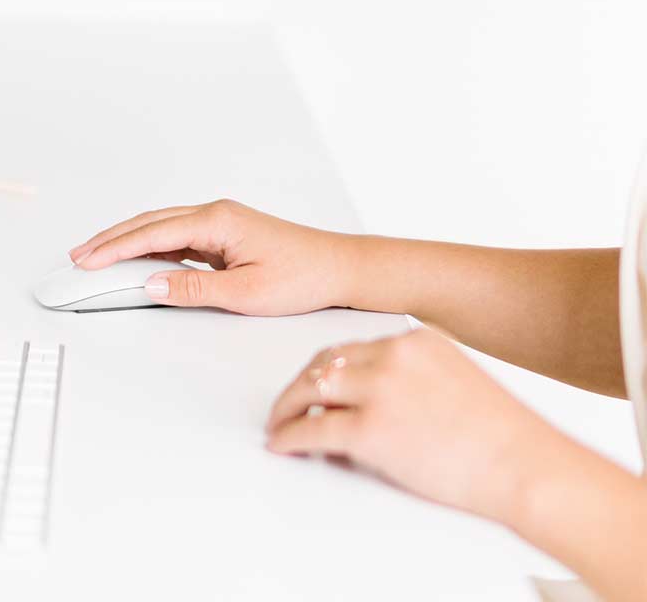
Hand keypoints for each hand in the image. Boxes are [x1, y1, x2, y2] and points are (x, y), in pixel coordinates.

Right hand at [68, 200, 360, 314]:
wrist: (340, 267)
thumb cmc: (303, 277)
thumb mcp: (245, 293)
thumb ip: (194, 288)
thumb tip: (150, 285)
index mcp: (216, 221)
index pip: (152, 233)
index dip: (114, 248)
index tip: (86, 261)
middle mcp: (214, 213)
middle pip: (148, 223)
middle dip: (110, 239)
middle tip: (78, 256)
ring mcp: (218, 222)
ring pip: (160, 227)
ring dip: (127, 240)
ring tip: (97, 256)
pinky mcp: (224, 233)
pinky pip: (177, 236)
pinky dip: (150, 246)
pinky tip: (137, 259)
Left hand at [266, 327, 561, 522]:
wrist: (528, 467)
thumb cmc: (503, 437)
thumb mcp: (455, 380)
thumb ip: (413, 379)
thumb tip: (372, 399)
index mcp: (414, 340)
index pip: (353, 348)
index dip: (329, 370)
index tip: (316, 383)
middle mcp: (393, 355)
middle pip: (326, 362)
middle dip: (301, 384)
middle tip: (287, 403)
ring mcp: (380, 389)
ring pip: (312, 388)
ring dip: (289, 407)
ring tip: (280, 422)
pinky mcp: (370, 429)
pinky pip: (314, 429)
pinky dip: (290, 436)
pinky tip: (283, 443)